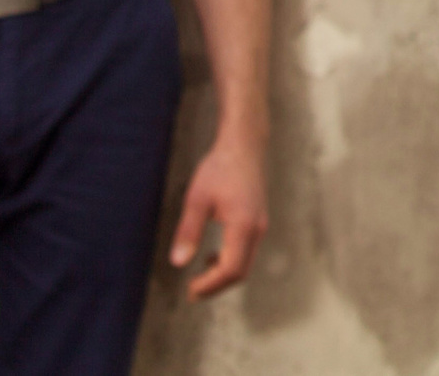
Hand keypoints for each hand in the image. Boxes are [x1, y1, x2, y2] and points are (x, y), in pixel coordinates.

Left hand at [170, 137, 268, 299]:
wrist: (244, 146)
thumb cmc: (220, 168)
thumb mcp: (197, 199)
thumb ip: (189, 231)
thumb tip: (178, 263)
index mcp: (243, 226)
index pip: (230, 269)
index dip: (210, 285)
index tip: (190, 291)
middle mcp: (257, 229)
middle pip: (241, 271)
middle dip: (216, 286)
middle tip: (192, 292)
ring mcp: (260, 226)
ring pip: (245, 263)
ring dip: (223, 275)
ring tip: (199, 278)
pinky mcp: (258, 221)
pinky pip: (246, 251)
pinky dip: (230, 262)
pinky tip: (212, 257)